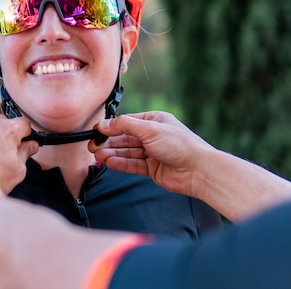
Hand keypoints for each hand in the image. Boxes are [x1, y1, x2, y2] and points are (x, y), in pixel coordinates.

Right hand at [88, 111, 214, 196]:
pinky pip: (132, 164)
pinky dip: (120, 163)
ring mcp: (152, 153)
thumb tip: (105, 124)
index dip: (111, 127)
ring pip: (127, 152)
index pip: (127, 122)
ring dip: (112, 153)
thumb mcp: (150, 129)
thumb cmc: (181, 146)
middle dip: (108, 142)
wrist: (197, 170)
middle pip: (125, 138)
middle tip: (92, 147)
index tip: (96, 131)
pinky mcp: (152, 169)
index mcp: (154, 121)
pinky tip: (109, 162)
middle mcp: (153, 136)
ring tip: (98, 156)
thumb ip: (125, 126)